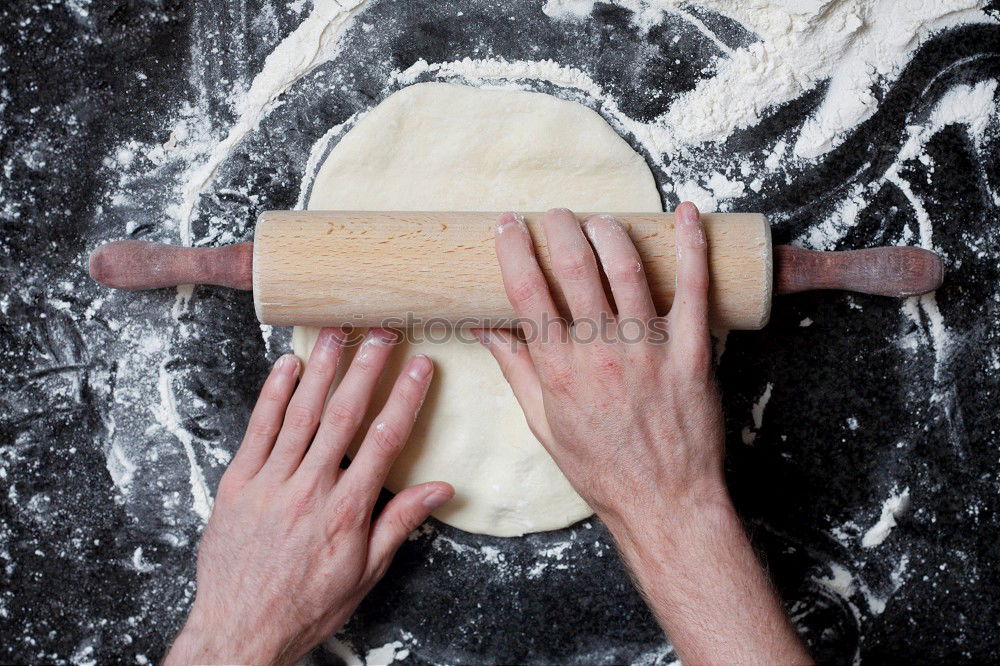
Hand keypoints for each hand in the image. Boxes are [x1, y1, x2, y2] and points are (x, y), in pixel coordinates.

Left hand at [165, 327, 453, 665]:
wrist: (239, 630)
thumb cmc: (306, 605)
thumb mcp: (365, 573)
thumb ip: (400, 524)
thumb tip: (440, 490)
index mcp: (346, 511)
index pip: (384, 440)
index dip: (406, 398)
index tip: (420, 367)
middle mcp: (309, 488)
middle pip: (343, 415)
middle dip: (366, 368)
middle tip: (381, 332)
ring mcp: (270, 482)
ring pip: (300, 413)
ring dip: (321, 369)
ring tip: (336, 333)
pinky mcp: (237, 483)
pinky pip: (257, 429)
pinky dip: (272, 394)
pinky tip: (286, 366)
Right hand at [476, 204, 725, 537]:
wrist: (664, 501)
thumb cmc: (601, 468)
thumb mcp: (543, 423)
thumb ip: (515, 368)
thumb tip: (483, 328)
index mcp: (559, 368)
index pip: (527, 288)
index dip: (514, 247)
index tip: (508, 224)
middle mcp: (601, 350)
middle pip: (576, 265)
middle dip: (560, 226)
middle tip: (556, 215)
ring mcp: (649, 348)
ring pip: (627, 266)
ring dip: (609, 229)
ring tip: (600, 220)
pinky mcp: (692, 351)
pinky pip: (694, 286)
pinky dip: (691, 245)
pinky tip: (686, 213)